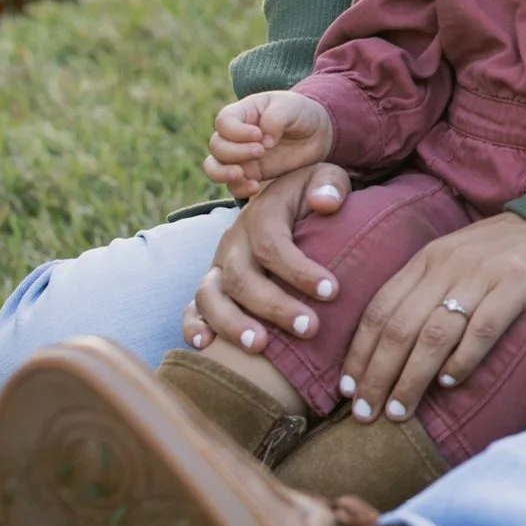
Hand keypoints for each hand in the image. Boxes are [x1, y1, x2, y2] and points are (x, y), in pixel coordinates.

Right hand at [188, 160, 354, 355]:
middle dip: (274, 306)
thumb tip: (326, 203)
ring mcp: (218, 265)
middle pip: (241, 276)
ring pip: (210, 295)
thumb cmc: (311, 195)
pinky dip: (193, 326)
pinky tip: (205, 346)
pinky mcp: (212, 287)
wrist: (285, 200)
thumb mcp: (324, 178)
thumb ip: (330, 185)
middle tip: (310, 328)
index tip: (332, 291)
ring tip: (260, 346)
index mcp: (260, 215)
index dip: (300, 270)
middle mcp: (233, 242)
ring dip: (232, 323)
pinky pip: (192, 308)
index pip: (272, 244)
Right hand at [204, 89, 337, 198]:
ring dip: (223, 172)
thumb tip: (263, 140)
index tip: (259, 134)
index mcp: (242, 113)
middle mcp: (235, 136)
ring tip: (242, 174)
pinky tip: (255, 187)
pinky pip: (232, 185)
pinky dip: (238, 188)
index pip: (224, 121)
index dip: (236, 131)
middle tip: (261, 151)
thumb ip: (276, 118)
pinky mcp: (249, 176)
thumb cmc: (300, 113)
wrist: (317, 135)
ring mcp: (240, 157)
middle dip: (235, 151)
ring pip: (214, 167)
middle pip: (217, 145)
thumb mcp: (292, 107)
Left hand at [338, 212, 525, 421]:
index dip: (359, 352)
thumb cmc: (497, 252)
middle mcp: (447, 265)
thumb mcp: (450, 260)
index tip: (347, 390)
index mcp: (426, 259)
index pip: (380, 309)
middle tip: (366, 414)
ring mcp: (482, 274)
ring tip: (400, 410)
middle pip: (401, 327)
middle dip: (377, 375)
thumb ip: (422, 293)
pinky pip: (483, 328)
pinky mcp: (516, 283)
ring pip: (435, 333)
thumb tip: (388, 350)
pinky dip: (462, 359)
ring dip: (412, 377)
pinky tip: (449, 383)